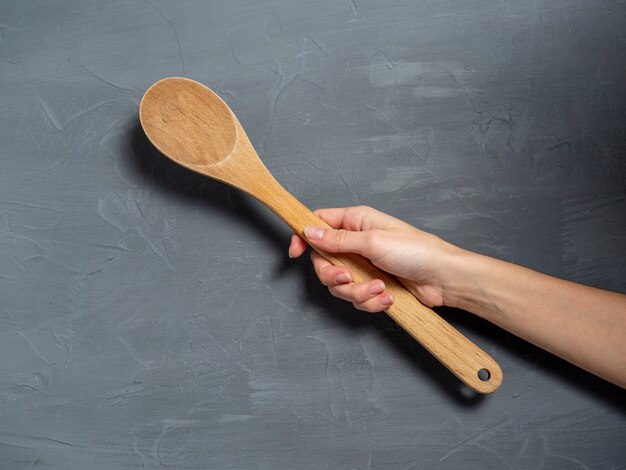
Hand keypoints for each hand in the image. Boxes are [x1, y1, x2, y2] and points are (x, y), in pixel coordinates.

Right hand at [288, 206, 463, 311]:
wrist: (444, 279)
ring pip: (340, 284)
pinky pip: (356, 298)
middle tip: (347, 279)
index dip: (304, 237)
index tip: (295, 253)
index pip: (318, 224)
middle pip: (324, 261)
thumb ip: (338, 239)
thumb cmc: (417, 251)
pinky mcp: (373, 285)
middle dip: (334, 276)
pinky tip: (387, 297)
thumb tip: (309, 232)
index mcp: (356, 222)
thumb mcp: (373, 241)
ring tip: (380, 289)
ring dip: (358, 292)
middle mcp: (357, 242)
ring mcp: (364, 265)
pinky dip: (370, 301)